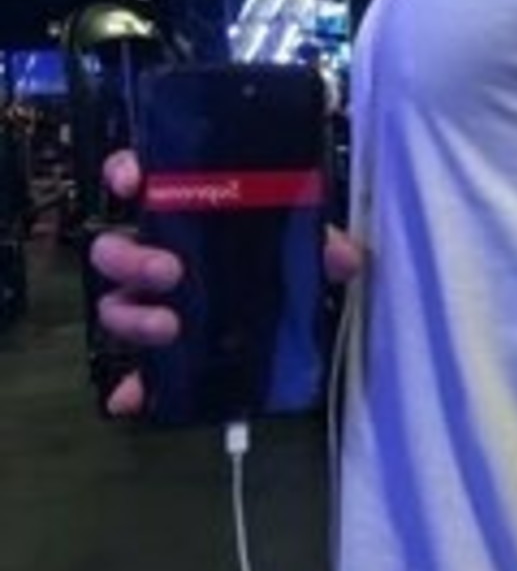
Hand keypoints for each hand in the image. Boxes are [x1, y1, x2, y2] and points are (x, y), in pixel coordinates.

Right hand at [90, 149, 363, 416]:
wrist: (285, 318)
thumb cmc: (278, 259)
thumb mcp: (299, 242)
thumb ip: (320, 242)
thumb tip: (344, 256)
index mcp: (186, 214)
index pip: (140, 181)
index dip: (127, 174)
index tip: (134, 182)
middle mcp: (159, 252)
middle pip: (118, 248)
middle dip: (134, 258)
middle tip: (169, 270)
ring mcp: (154, 299)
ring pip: (118, 303)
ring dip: (134, 316)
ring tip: (167, 326)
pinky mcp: (160, 346)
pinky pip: (137, 367)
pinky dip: (136, 383)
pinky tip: (136, 395)